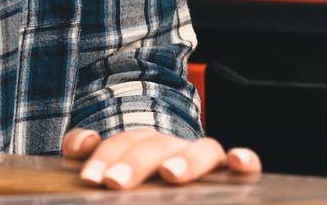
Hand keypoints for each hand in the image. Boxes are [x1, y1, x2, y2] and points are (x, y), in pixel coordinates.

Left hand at [63, 127, 261, 189]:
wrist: (171, 171)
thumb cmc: (137, 177)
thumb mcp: (110, 163)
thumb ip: (87, 150)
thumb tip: (79, 145)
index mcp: (144, 143)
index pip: (124, 143)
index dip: (106, 157)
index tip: (92, 178)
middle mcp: (175, 147)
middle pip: (157, 146)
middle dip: (135, 163)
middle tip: (115, 182)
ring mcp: (204, 158)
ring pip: (201, 149)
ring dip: (185, 160)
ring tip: (169, 174)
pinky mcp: (231, 172)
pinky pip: (247, 164)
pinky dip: (245, 159)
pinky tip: (238, 162)